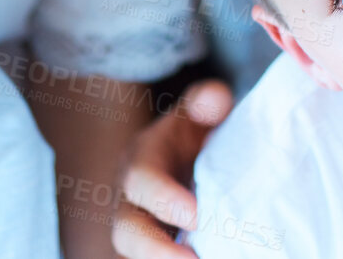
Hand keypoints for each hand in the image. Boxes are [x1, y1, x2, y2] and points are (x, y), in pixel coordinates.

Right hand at [113, 79, 232, 258]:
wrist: (195, 155)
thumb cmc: (198, 132)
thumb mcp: (201, 112)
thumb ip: (208, 102)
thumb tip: (215, 99)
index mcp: (142, 160)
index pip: (141, 180)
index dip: (163, 198)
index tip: (195, 216)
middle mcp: (133, 200)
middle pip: (127, 231)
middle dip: (155, 249)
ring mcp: (143, 229)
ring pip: (137, 251)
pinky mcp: (158, 245)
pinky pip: (158, 255)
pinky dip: (175, 258)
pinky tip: (208, 258)